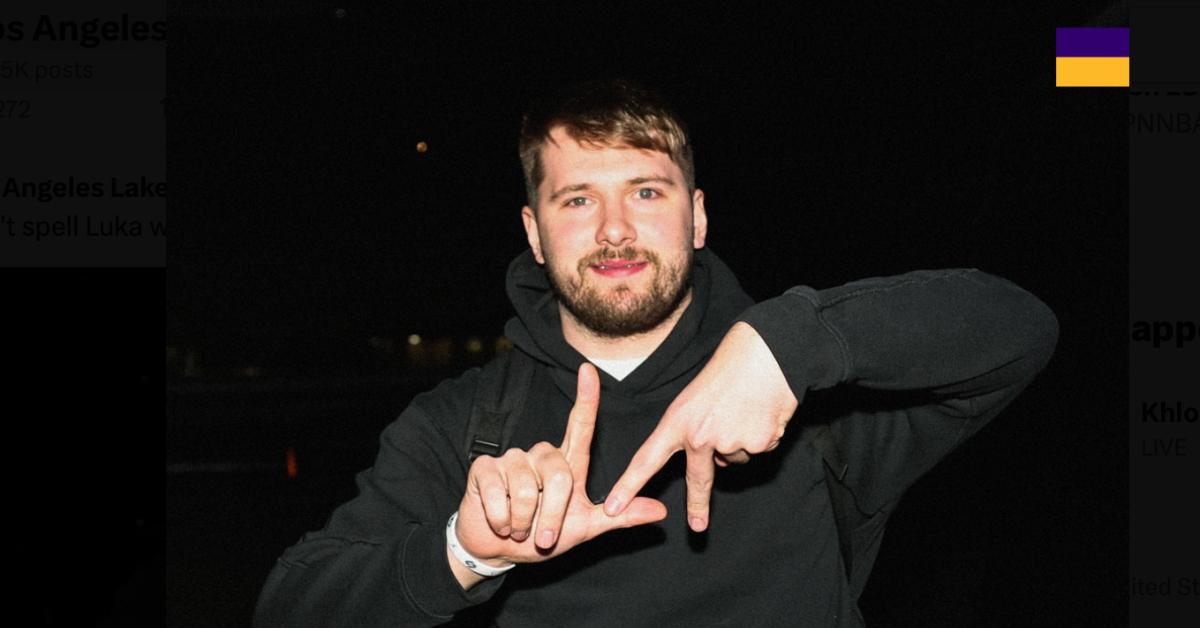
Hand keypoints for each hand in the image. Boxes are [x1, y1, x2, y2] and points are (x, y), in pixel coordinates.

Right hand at [453, 363, 666, 580]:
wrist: (498, 550)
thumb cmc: (542, 537)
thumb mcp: (585, 529)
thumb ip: (619, 518)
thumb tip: (661, 511)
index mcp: (566, 464)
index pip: (579, 426)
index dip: (585, 398)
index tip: (588, 369)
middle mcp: (540, 455)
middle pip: (559, 474)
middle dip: (553, 515)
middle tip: (544, 537)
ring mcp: (511, 459)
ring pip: (527, 489)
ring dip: (525, 521)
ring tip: (518, 528)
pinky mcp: (484, 468)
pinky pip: (499, 494)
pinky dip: (502, 518)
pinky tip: (499, 523)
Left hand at [603, 322, 797, 531]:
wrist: (765, 356)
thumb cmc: (728, 370)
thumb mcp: (695, 397)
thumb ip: (696, 432)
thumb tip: (718, 462)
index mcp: (678, 422)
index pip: (646, 459)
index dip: (628, 485)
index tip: (611, 508)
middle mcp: (701, 436)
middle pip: (699, 478)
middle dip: (698, 504)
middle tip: (696, 526)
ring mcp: (730, 442)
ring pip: (736, 457)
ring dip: (742, 440)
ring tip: (746, 408)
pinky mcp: (758, 444)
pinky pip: (759, 449)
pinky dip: (762, 435)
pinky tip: (762, 412)